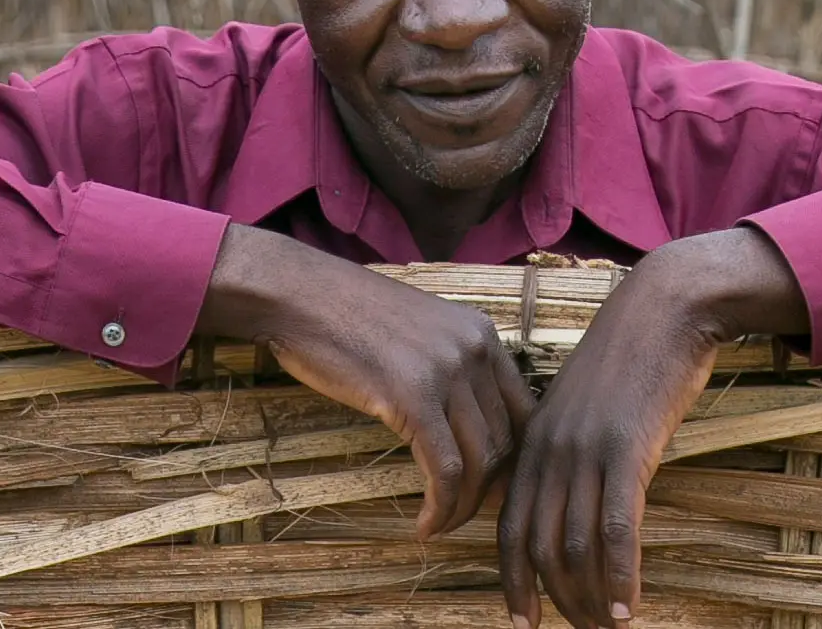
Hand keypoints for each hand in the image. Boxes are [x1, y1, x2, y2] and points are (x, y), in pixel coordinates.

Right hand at [196, 224, 533, 539]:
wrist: (300, 295)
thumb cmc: (345, 315)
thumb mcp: (416, 332)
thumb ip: (447, 368)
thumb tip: (461, 426)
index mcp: (482, 334)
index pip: (522, 410)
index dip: (514, 460)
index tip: (493, 488)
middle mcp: (476, 350)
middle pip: (505, 440)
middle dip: (489, 489)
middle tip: (468, 516)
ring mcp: (447, 372)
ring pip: (479, 461)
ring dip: (463, 507)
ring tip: (441, 526)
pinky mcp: (413, 398)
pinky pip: (443, 469)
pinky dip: (440, 507)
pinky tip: (425, 525)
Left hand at [499, 228, 807, 628]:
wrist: (662, 310)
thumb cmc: (629, 359)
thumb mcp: (582, 407)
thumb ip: (567, 451)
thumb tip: (570, 501)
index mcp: (533, 442)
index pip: (509, 527)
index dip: (513, 580)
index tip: (523, 621)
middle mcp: (550, 451)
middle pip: (540, 546)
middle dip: (558, 599)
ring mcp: (586, 451)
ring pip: (576, 546)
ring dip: (591, 598)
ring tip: (609, 628)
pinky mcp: (627, 450)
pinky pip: (615, 529)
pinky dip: (620, 577)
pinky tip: (630, 608)